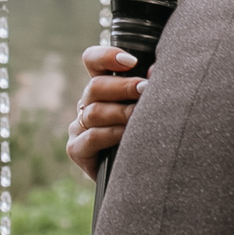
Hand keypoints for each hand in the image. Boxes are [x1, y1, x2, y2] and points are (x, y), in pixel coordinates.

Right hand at [66, 44, 144, 179]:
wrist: (141, 178)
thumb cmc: (148, 137)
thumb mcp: (149, 110)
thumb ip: (149, 90)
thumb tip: (156, 71)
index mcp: (103, 88)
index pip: (92, 61)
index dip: (106, 56)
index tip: (131, 61)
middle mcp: (87, 104)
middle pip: (95, 86)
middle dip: (123, 86)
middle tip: (145, 89)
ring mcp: (78, 127)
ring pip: (94, 112)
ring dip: (121, 112)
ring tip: (142, 115)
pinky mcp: (76, 149)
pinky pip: (91, 137)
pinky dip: (111, 134)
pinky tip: (128, 136)